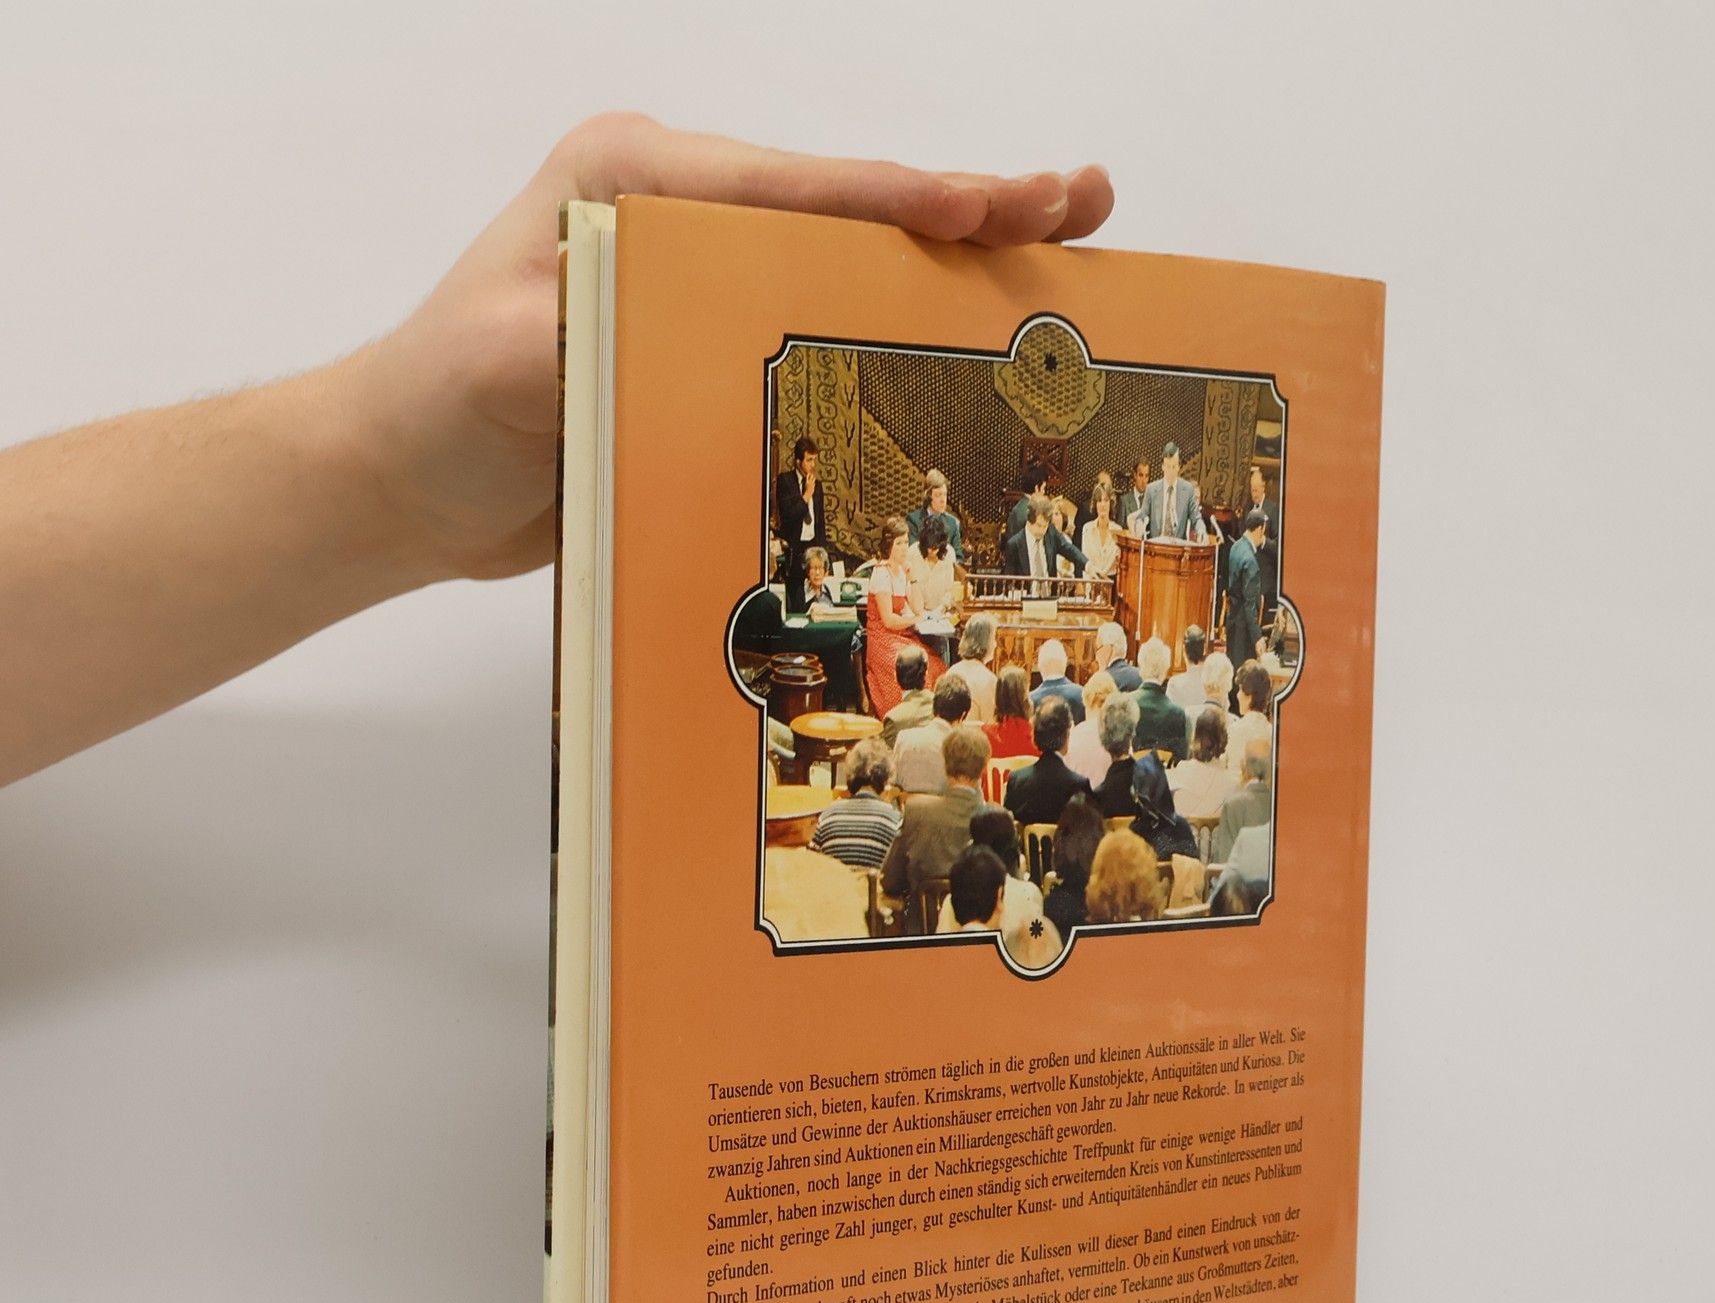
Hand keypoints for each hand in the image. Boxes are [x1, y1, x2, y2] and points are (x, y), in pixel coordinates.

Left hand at [345, 114, 1114, 585]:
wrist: (406, 481)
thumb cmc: (439, 408)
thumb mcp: (508, 361)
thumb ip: (587, 331)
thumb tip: (671, 323)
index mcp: (637, 179)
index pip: (797, 184)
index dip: (903, 201)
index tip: (994, 209)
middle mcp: (682, 211)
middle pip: (849, 207)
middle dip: (969, 207)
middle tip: (1078, 202)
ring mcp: (704, 276)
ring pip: (852, 261)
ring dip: (957, 264)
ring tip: (1061, 249)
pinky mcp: (712, 343)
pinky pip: (824, 326)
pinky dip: (903, 326)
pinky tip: (973, 338)